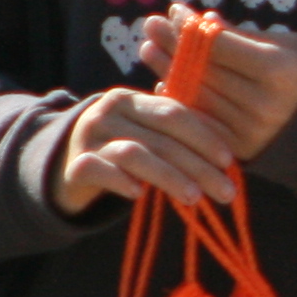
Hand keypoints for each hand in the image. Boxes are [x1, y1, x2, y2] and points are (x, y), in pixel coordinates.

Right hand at [54, 80, 239, 214]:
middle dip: (199, 165)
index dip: (205, 136)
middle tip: (225, 191)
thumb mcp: (147, 136)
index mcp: (132, 99)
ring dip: (169, 176)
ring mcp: (88, 137)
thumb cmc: (121, 150)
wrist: (66, 168)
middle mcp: (108, 112)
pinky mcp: (73, 164)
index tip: (229, 161)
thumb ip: (177, 138)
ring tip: (195, 198)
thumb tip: (227, 159)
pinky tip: (139, 194)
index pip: (174, 113)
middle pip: (161, 137)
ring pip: (136, 153)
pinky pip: (99, 170)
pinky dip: (120, 180)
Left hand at [131, 6, 296, 159]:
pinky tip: (165, 82)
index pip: (220, 44)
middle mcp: (262, 103)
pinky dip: (181, 101)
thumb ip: (244, 37)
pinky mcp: (239, 149)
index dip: (191, 26)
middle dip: (173, 44)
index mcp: (278, 71)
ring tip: (149, 49)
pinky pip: (200, 121)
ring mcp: (249, 129)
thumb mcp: (288, 46)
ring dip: (167, 70)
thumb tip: (203, 20)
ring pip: (196, 95)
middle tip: (151, 24)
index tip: (174, 9)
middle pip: (203, 69)